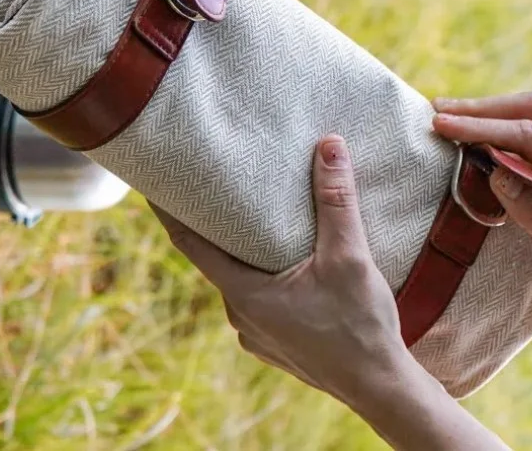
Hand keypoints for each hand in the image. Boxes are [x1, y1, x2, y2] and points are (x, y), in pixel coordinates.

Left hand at [151, 135, 410, 404]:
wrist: (379, 386)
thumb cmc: (361, 325)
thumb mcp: (349, 256)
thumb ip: (336, 200)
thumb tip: (329, 145)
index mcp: (243, 293)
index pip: (188, 242)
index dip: (167, 210)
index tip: (152, 182)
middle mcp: (239, 315)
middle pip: (215, 258)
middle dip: (215, 223)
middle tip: (214, 184)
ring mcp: (255, 333)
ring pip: (239, 279)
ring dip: (243, 250)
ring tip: (255, 217)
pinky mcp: (274, 342)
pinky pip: (258, 299)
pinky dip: (263, 274)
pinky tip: (288, 261)